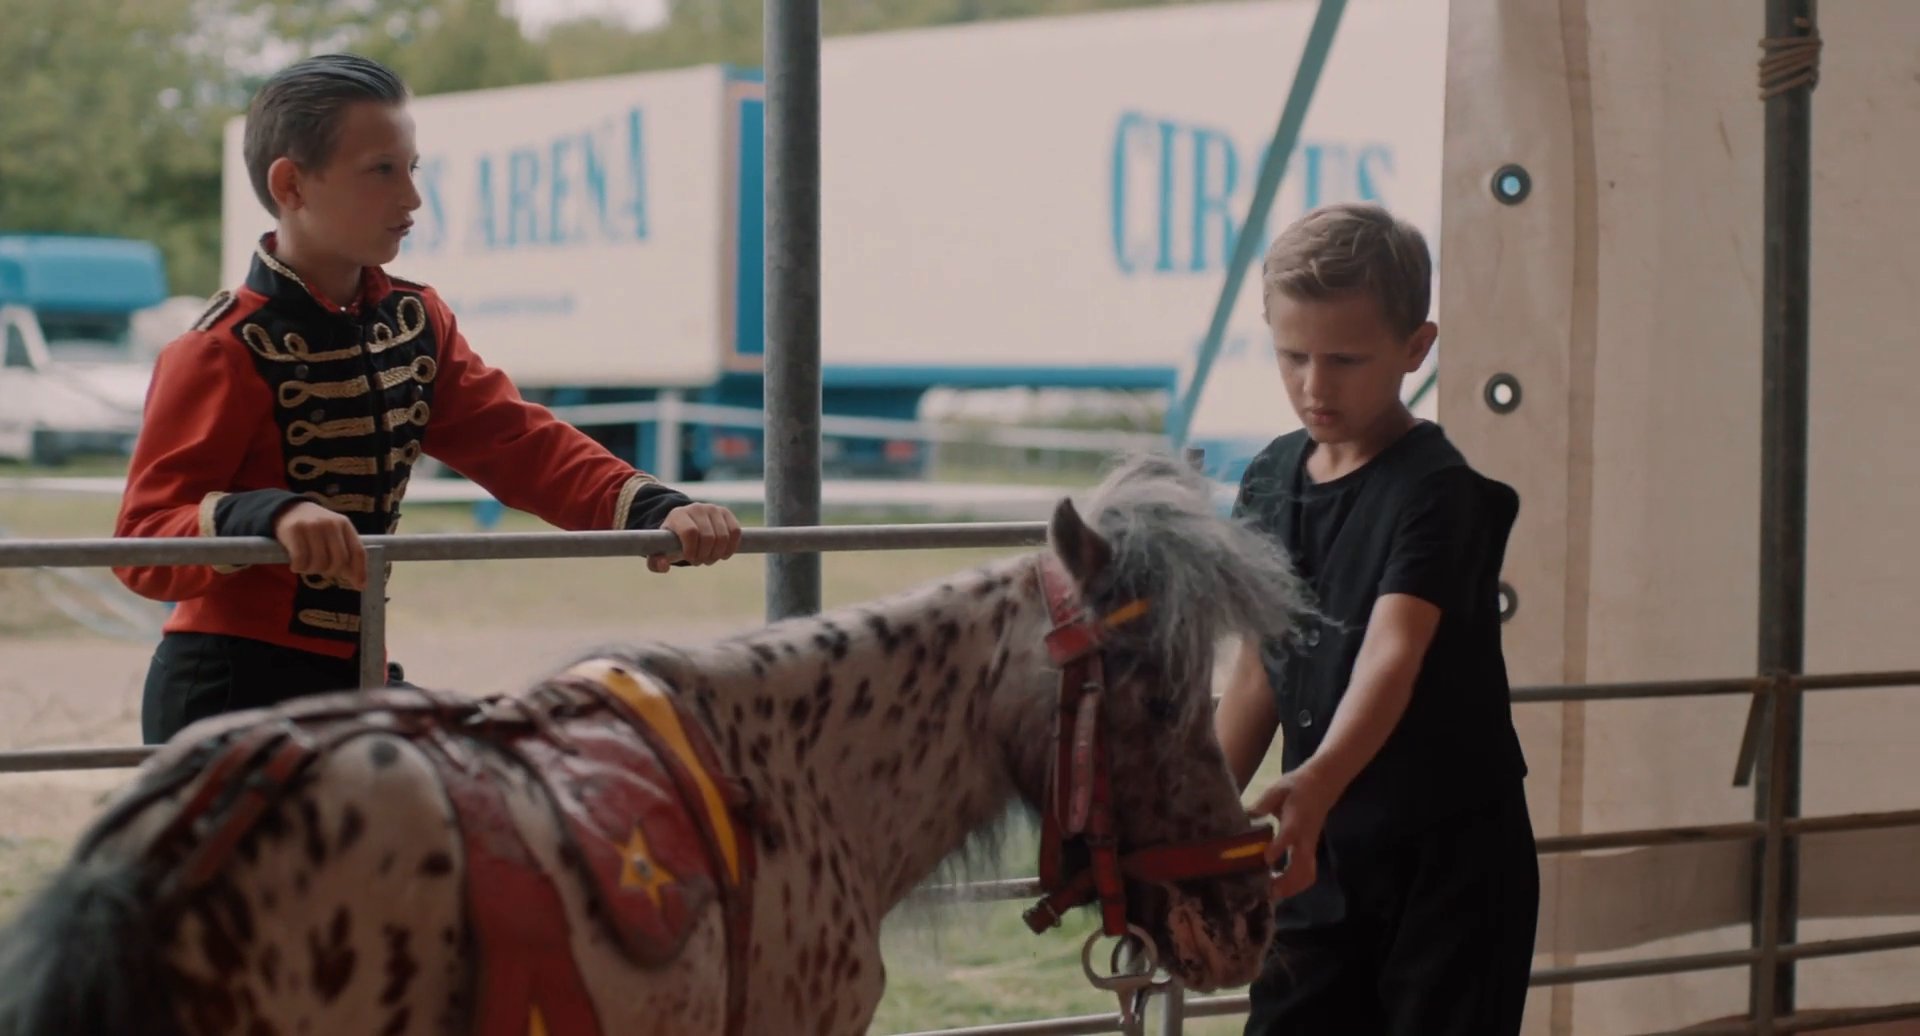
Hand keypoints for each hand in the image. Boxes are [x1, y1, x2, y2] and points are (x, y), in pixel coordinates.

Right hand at [272, 501, 366, 589]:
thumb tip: (360, 584)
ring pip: (320, 562)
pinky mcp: (294, 530)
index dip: (360, 571)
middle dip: (331, 572)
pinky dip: (299, 568)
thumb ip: (345, 553)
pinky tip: (296, 565)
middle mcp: (330, 524)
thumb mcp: (333, 534)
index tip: (360, 586)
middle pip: (339, 560)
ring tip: (307, 565)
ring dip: (312, 571)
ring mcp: (312, 526)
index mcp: (344, 524)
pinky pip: (301, 560)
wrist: (287, 509)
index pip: (358, 551)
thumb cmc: (315, 528)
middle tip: (322, 571)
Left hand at [651, 503, 742, 572]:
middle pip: (708, 537)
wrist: (684, 525)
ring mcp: (713, 509)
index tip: (690, 559)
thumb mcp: (660, 552)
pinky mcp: (726, 513)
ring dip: (717, 553)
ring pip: (723, 536)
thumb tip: (664, 565)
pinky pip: (735, 532)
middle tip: (700, 561)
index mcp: (678, 515)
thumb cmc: (672, 542)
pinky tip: (723, 554)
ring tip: (709, 558)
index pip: (690, 532)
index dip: (692, 550)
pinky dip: (731, 547)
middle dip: (705, 555)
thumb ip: (656, 562)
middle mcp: (696, 508)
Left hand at [1248, 766, 1339, 900]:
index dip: (1279, 847)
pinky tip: (1277, 885)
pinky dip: (1294, 885)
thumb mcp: (1278, 788)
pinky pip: (1307, 873)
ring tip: (1269, 893)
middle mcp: (1306, 837)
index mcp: (1296, 818)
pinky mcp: (1311, 851)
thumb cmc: (1298, 785)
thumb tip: (1244, 816)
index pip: (1289, 834)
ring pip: (1307, 874)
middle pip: (1302, 866)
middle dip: (1285, 882)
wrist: (1324, 784)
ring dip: (1290, 888)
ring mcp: (1310, 846)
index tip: (1266, 860)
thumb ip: (1262, 803)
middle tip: (1265, 890)